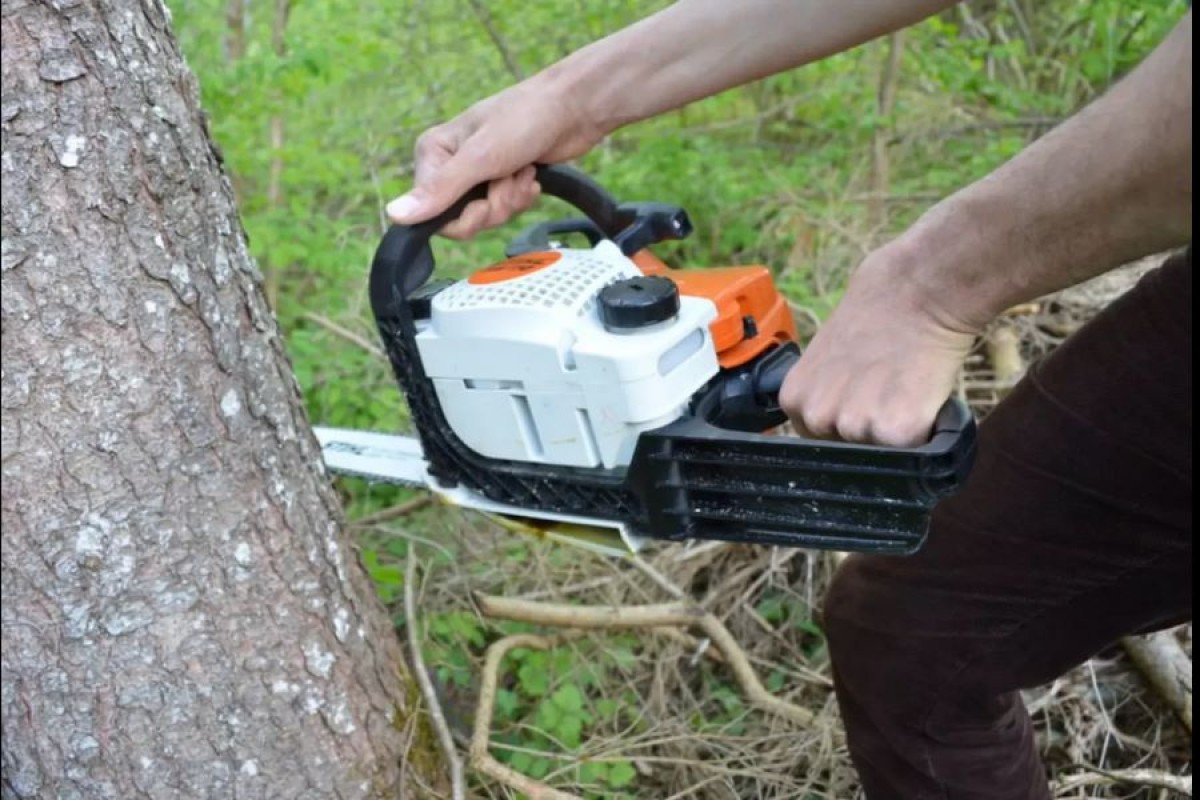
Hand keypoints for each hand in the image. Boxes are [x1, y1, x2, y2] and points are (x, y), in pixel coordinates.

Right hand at [385, 76, 606, 237]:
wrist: (573, 108)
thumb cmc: (525, 119)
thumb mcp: (480, 157)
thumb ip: (439, 190)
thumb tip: (394, 215)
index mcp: (434, 153)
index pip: (432, 212)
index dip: (464, 216)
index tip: (486, 199)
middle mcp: (451, 164)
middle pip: (461, 218)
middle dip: (492, 207)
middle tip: (508, 182)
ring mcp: (478, 173)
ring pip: (486, 216)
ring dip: (511, 199)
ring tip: (522, 170)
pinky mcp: (502, 179)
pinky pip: (505, 209)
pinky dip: (522, 196)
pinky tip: (531, 174)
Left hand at [778, 246, 977, 447]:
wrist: (917, 291)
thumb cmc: (876, 315)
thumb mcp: (828, 360)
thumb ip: (825, 394)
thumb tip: (833, 423)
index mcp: (795, 399)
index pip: (817, 439)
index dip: (846, 423)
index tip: (863, 398)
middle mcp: (816, 417)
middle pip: (846, 450)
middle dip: (869, 429)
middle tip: (888, 386)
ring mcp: (854, 426)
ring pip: (881, 451)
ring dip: (897, 428)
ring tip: (903, 383)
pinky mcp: (894, 431)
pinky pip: (913, 449)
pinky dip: (925, 428)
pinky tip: (920, 391)